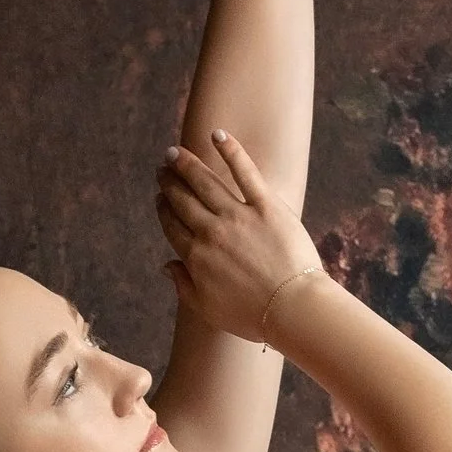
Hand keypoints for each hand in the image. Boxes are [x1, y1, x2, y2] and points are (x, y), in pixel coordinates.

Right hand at [155, 127, 329, 339]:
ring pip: (205, 182)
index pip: (173, 225)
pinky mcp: (266, 205)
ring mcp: (238, 216)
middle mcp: (211, 231)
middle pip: (183, 200)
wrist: (292, 309)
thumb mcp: (208, 309)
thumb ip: (184, 286)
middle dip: (170, 182)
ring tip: (175, 153)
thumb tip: (166, 265)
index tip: (159, 198)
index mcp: (196, 257)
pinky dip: (230, 150)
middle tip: (163, 169)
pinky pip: (245, 172)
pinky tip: (217, 134)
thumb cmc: (253, 316)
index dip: (163, 209)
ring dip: (187, 165)